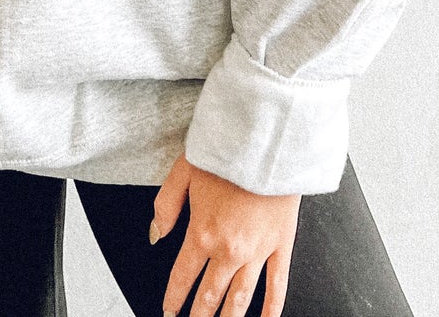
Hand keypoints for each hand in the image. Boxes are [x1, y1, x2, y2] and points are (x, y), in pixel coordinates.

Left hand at [151, 150, 299, 316]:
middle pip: (210, 295)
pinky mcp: (282, 245)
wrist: (266, 140)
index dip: (173, 297)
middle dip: (199, 316)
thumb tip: (156, 232)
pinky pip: (277, 286)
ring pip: (240, 299)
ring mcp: (257, 251)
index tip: (169, 310)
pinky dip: (270, 309)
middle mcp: (229, 249)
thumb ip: (166, 205)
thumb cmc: (227, 150)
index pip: (183, 275)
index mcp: (203, 231)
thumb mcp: (183, 170)